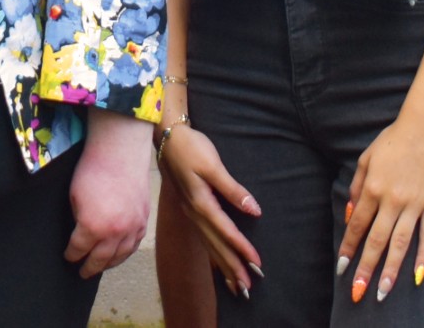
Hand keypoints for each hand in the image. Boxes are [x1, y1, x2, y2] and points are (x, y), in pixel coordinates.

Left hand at [65, 114, 153, 277]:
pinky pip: (134, 245)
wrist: (120, 151)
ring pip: (120, 256)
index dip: (71, 255)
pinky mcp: (143, 219)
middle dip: (89, 267)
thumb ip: (77, 219)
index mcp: (92, 227)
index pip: (78, 249)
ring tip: (100, 267)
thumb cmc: (92, 169)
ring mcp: (132, 228)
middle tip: (82, 272)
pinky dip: (125, 253)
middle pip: (100, 259)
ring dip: (109, 264)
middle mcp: (114, 233)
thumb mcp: (74, 196)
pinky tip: (120, 253)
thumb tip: (80, 230)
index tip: (68, 257)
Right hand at [159, 124, 262, 297]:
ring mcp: (190, 211)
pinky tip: (217, 260)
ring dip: (222, 264)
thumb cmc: (190, 147)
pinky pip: (203, 237)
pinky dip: (212, 252)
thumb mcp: (212, 164)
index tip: (257, 264)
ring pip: (208, 243)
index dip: (241, 247)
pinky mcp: (190, 207)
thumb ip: (232, 189)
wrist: (166, 136)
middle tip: (246, 288)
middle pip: (215, 244)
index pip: (225, 231)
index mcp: (201, 203)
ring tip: (234, 284)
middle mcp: (194, 212)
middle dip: (231, 266)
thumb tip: (254, 210)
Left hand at [337, 112, 423, 303]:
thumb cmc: (392, 141)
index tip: (341, 267)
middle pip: (376, 241)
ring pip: (400, 244)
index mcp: (372, 188)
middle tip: (357, 292)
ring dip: (391, 270)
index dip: (348, 247)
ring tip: (383, 292)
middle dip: (365, 268)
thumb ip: (356, 187)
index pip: (357, 225)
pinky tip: (417, 275)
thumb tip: (350, 215)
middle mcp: (391, 200)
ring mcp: (414, 204)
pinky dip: (423, 256)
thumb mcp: (366, 158)